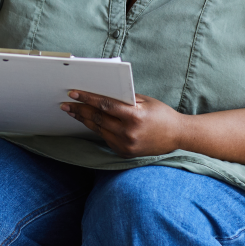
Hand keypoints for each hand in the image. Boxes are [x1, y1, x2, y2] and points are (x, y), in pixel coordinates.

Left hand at [61, 90, 183, 157]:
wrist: (178, 136)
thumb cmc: (162, 114)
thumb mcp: (145, 101)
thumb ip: (124, 98)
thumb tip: (101, 92)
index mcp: (134, 117)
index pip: (104, 105)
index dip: (87, 99)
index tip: (73, 93)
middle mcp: (128, 133)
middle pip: (97, 119)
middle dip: (80, 110)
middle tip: (66, 104)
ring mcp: (126, 145)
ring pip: (98, 130)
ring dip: (84, 120)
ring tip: (72, 112)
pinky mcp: (125, 152)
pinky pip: (105, 138)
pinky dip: (96, 129)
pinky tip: (88, 122)